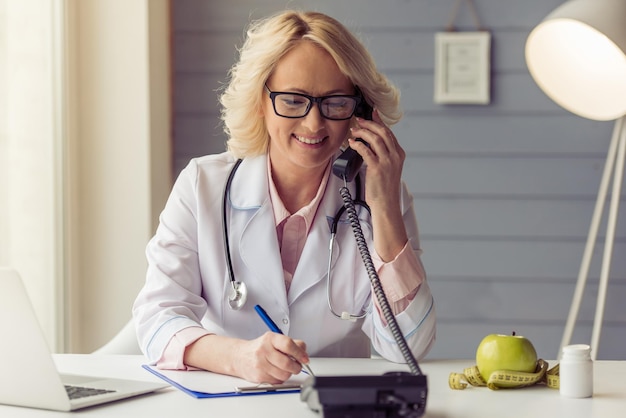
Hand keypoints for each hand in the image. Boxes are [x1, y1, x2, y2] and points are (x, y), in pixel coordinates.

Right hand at [184, 333, 308, 383]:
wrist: (239, 357)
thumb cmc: (259, 348)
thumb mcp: (274, 340)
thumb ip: (291, 343)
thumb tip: (304, 351)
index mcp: (270, 339)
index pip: (288, 345)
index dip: (300, 353)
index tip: (305, 358)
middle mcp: (264, 350)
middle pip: (287, 363)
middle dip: (296, 367)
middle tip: (297, 366)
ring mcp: (260, 364)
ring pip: (284, 374)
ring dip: (288, 373)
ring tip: (285, 369)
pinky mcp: (259, 376)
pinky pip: (277, 381)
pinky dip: (280, 378)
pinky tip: (275, 372)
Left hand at [349, 109, 407, 260]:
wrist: (386, 205)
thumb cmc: (384, 190)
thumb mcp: (388, 169)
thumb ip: (382, 156)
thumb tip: (368, 144)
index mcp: (399, 155)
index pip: (389, 133)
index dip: (379, 121)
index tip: (372, 113)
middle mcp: (395, 156)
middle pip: (383, 132)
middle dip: (369, 123)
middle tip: (358, 120)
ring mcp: (387, 162)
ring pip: (375, 139)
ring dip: (362, 132)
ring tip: (354, 130)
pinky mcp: (377, 168)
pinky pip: (366, 150)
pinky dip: (357, 144)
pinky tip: (351, 143)